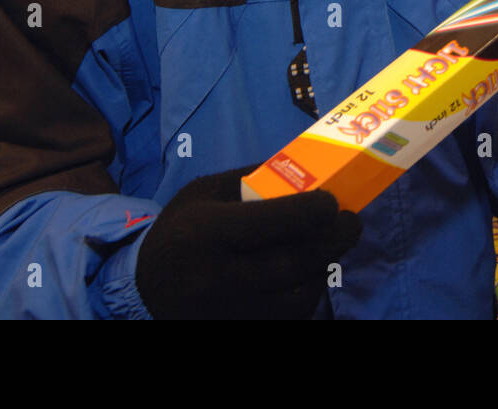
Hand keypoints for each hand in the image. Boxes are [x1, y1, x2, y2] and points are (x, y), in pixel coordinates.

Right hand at [135, 165, 361, 319]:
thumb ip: (250, 178)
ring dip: (323, 269)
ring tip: (331, 247)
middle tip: (352, 223)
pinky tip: (310, 274)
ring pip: (295, 297)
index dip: (309, 212)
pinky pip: (287, 318)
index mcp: (205, 232)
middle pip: (290, 263)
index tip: (333, 201)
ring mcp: (226, 311)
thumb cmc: (181, 230)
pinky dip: (306, 295)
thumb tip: (305, 167)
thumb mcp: (204, 191)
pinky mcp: (236, 329)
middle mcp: (215, 276)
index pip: (268, 222)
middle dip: (331, 241)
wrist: (145, 288)